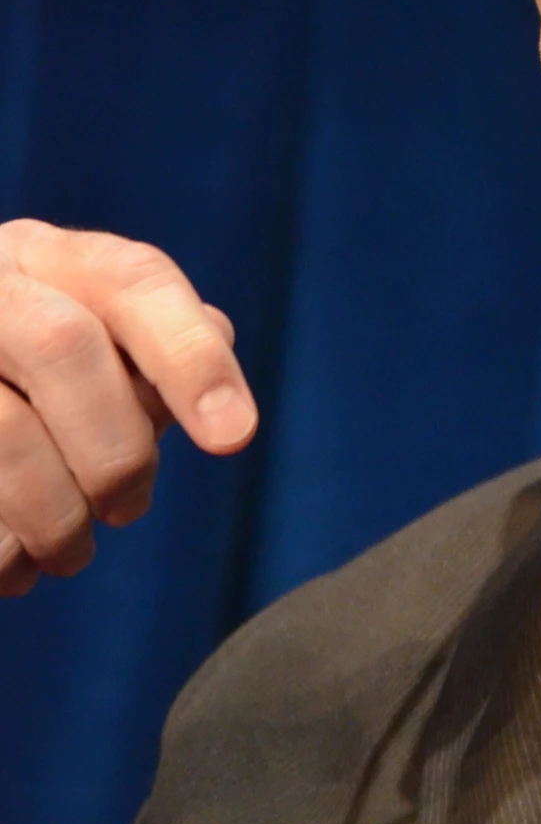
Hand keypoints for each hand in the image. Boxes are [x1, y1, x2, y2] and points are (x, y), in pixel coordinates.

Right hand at [0, 220, 257, 596]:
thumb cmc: (32, 388)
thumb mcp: (87, 346)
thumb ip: (150, 352)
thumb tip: (217, 375)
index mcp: (43, 256)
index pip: (133, 280)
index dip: (191, 356)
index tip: (234, 437)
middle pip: (63, 345)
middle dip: (115, 447)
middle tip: (128, 509)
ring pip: (4, 432)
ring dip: (54, 516)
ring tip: (68, 553)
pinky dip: (0, 549)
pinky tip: (11, 566)